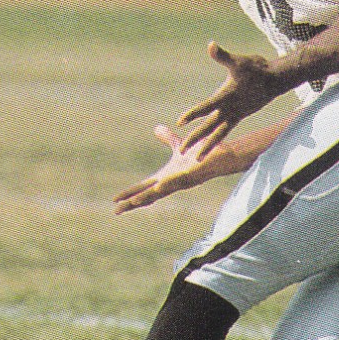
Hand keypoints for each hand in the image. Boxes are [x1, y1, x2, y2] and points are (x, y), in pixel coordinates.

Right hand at [114, 125, 228, 213]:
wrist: (223, 155)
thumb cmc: (203, 154)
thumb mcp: (179, 145)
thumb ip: (168, 140)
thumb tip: (156, 129)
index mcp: (167, 177)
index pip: (145, 187)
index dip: (130, 193)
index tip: (115, 200)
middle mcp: (172, 183)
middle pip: (148, 195)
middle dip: (132, 203)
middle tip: (116, 211)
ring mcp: (182, 181)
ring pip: (160, 192)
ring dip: (146, 198)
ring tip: (132, 203)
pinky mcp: (192, 175)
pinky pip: (178, 181)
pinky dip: (167, 185)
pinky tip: (158, 187)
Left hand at [178, 41, 278, 159]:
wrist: (275, 80)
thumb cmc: (256, 69)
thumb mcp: (238, 61)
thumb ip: (223, 56)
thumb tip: (211, 45)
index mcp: (226, 97)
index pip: (206, 106)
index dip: (193, 114)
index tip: (179, 122)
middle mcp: (230, 110)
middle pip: (209, 127)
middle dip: (195, 139)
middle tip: (181, 152)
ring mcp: (235, 115)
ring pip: (218, 135)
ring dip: (207, 146)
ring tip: (196, 158)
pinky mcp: (239, 117)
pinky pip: (225, 131)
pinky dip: (216, 139)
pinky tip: (209, 144)